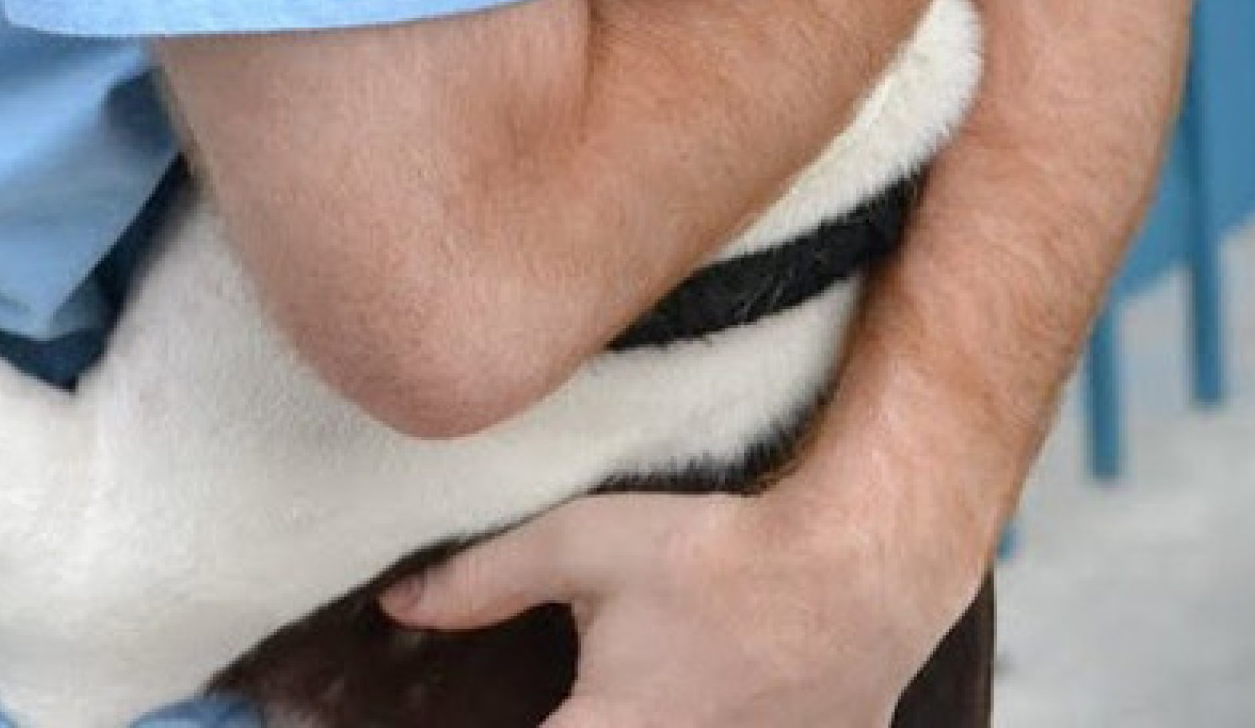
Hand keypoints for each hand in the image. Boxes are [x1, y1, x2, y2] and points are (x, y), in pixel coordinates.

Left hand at [381, 476, 984, 727]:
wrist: (856, 570)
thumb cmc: (716, 553)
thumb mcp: (584, 545)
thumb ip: (483, 579)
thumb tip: (398, 607)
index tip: (472, 714)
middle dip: (581, 719)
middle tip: (587, 687)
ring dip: (642, 721)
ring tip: (641, 685)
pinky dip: (703, 725)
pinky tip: (696, 696)